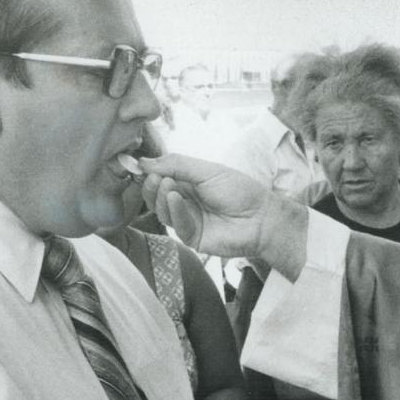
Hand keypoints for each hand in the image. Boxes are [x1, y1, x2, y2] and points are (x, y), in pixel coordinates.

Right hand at [140, 154, 274, 258]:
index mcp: (188, 184)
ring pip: (162, 211)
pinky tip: (177, 199)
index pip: (160, 178)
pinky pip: (176, 225)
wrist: (261, 217)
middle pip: (156, 196)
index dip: (149, 173)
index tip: (137, 166)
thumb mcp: (206, 170)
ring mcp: (187, 220)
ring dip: (161, 197)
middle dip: (152, 186)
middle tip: (154, 177)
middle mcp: (184, 202)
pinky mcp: (191, 237)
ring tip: (168, 185)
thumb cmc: (239, 191)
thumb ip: (176, 165)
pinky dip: (174, 210)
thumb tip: (144, 162)